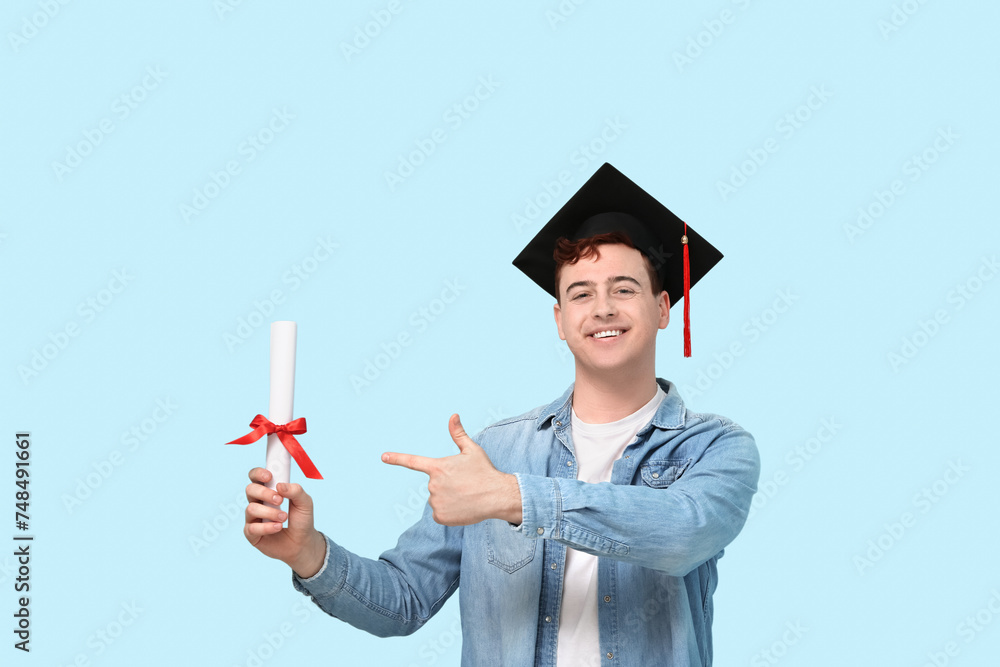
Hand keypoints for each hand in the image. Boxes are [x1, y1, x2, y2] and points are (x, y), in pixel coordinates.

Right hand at [244, 467, 326, 577]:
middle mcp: (258, 502)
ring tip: (284, 518)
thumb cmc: (302, 520)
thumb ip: (296, 491)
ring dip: (269, 512)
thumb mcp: (305, 503)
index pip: (256, 477)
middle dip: (264, 493)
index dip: (258, 473)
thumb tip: (280, 485)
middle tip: (280, 500)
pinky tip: (278, 528)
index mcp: (269, 490)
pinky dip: (266, 527)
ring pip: (251, 509)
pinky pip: (251, 528)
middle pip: (250, 489)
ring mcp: (253, 518)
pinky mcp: (251, 534)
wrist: (303, 543)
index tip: (269, 476)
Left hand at [382, 414, 522, 525]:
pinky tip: (462, 508)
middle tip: (464, 484)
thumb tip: (453, 415)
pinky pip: (440, 513)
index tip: (383, 456)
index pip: (413, 462)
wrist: (497, 496)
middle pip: (434, 484)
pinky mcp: (440, 516)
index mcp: (438, 467)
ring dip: (448, 498)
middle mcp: (433, 484)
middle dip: (446, 484)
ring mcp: (435, 501)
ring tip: (465, 496)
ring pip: (437, 499)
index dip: (397, 458)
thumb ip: (458, 434)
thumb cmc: (484, 471)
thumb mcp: (472, 450)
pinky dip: (449, 512)